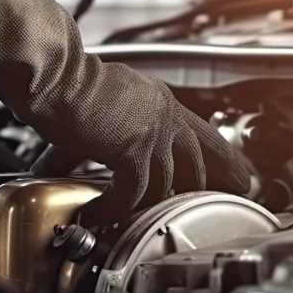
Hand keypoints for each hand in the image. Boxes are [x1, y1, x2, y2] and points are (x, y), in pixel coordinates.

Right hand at [30, 70, 250, 216]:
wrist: (53, 75)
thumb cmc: (64, 84)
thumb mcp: (94, 112)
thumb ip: (94, 141)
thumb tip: (67, 167)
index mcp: (159, 100)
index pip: (203, 134)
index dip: (224, 159)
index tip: (239, 177)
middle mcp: (162, 114)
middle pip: (196, 163)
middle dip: (199, 191)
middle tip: (200, 212)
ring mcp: (152, 132)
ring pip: (161, 185)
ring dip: (140, 206)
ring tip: (120, 217)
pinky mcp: (132, 149)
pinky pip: (132, 192)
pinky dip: (113, 207)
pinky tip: (97, 213)